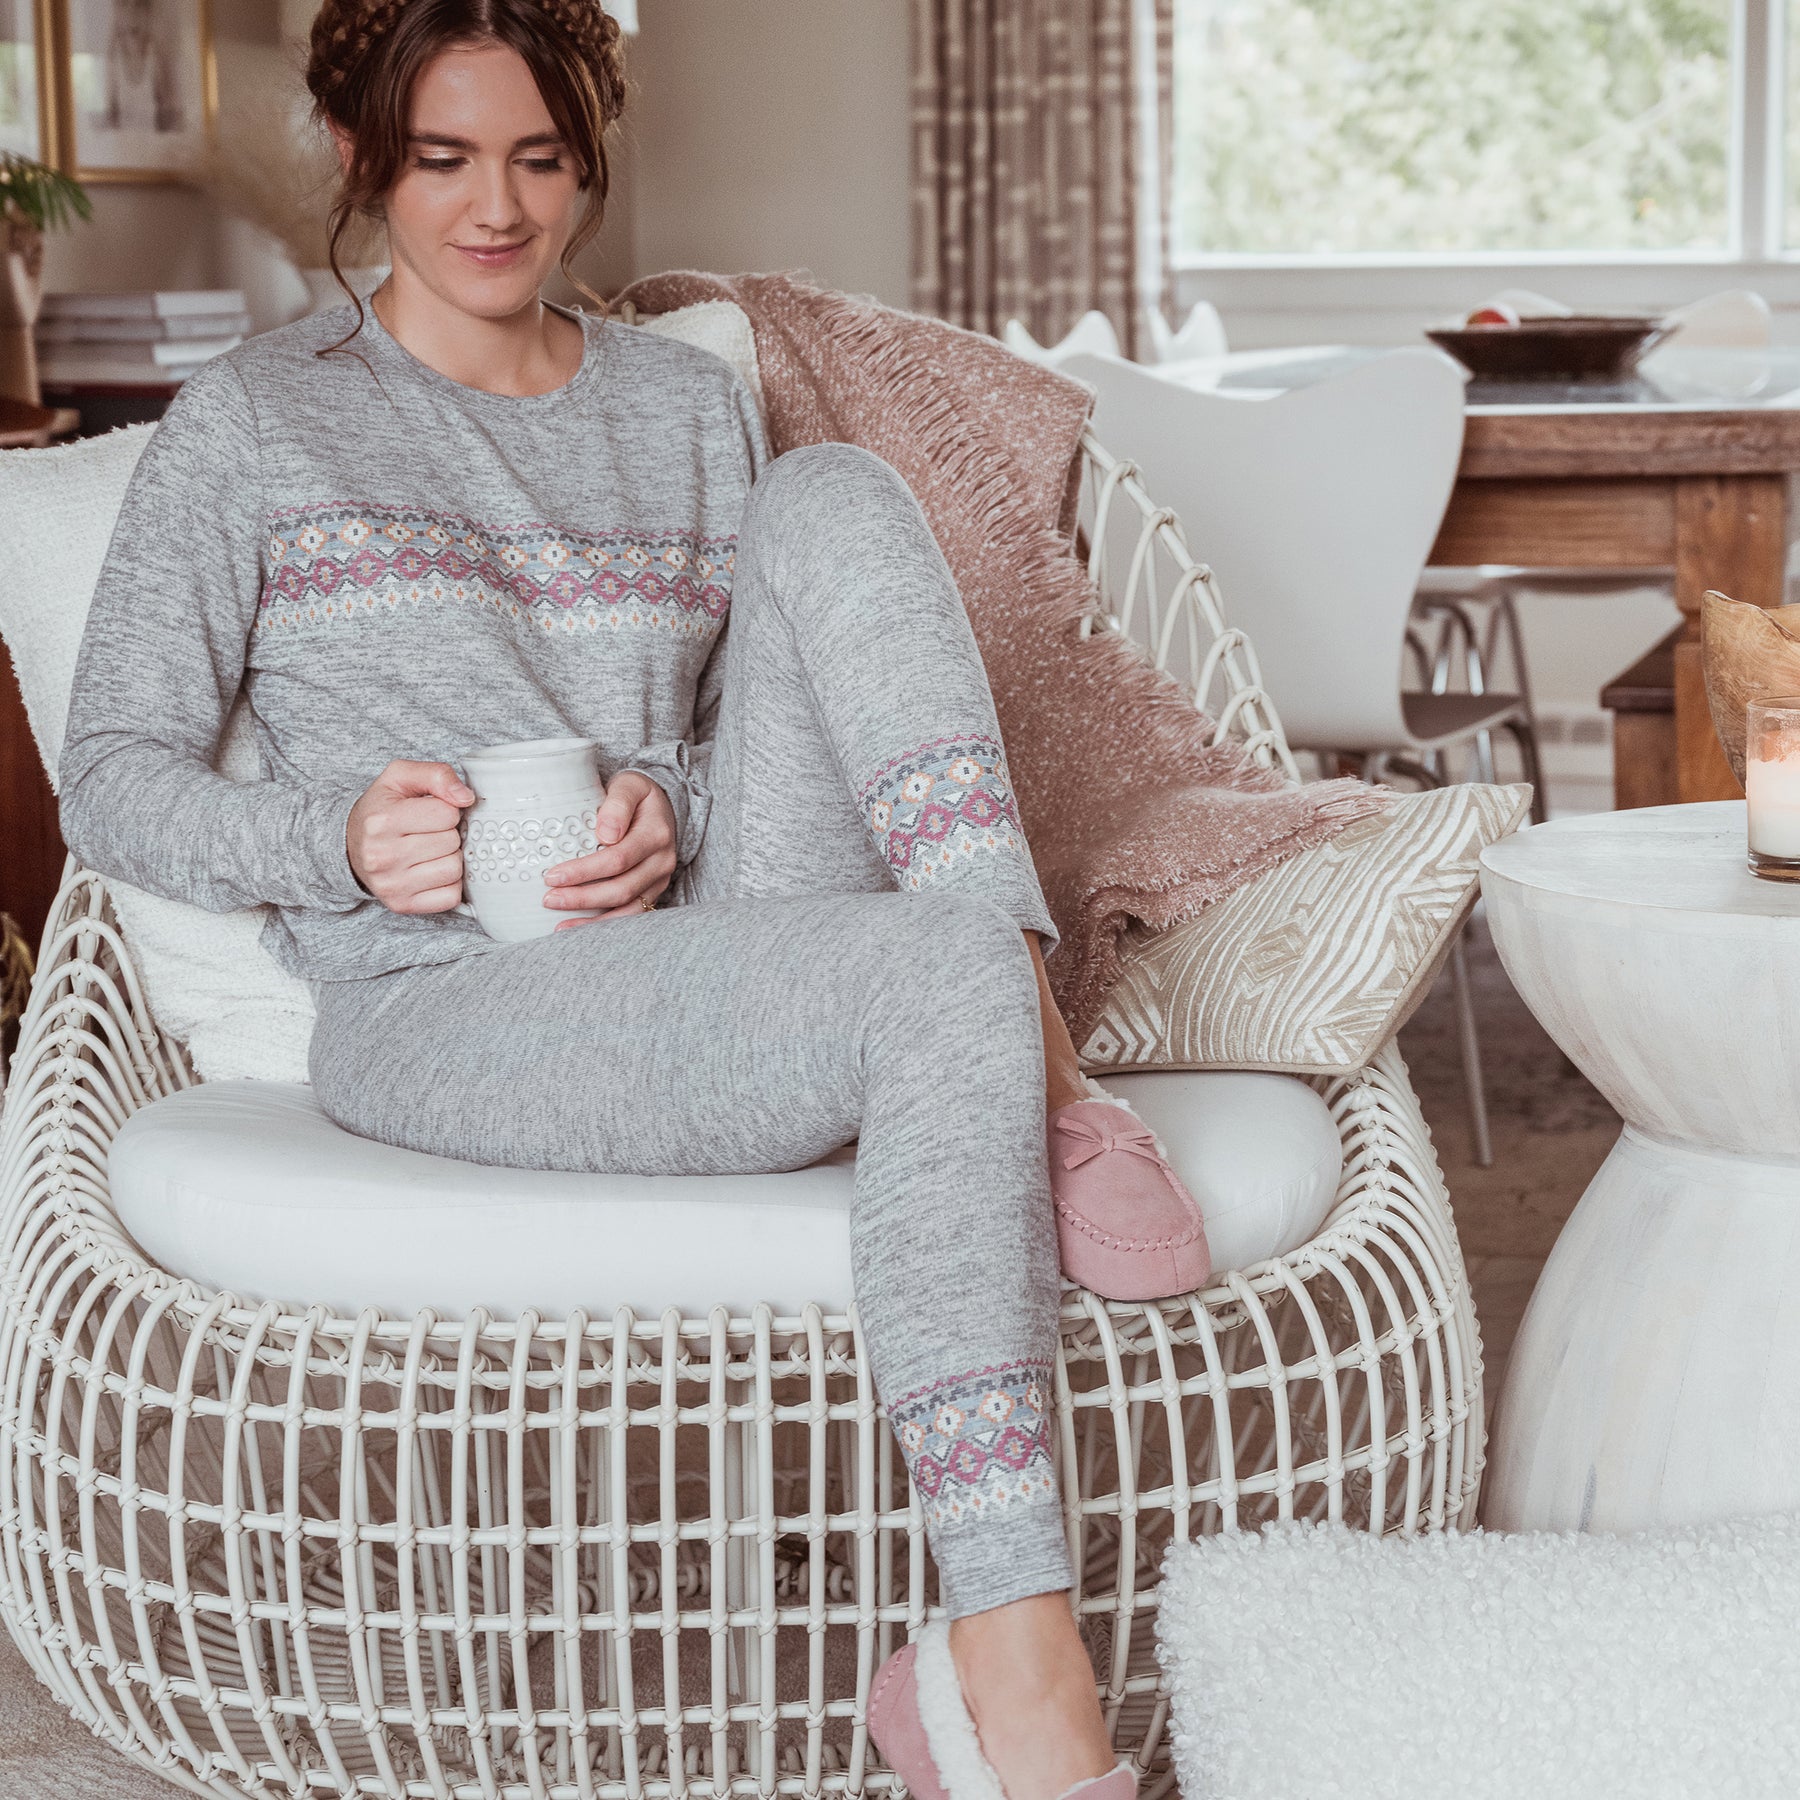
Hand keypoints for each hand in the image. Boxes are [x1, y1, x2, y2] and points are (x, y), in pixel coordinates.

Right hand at [346, 760, 473, 914]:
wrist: (349, 846)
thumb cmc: (381, 809)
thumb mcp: (400, 777)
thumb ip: (436, 775)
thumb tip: (466, 798)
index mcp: (382, 821)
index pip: (447, 814)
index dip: (445, 810)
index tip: (429, 812)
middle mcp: (382, 856)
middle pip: (451, 842)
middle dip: (448, 834)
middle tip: (429, 832)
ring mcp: (391, 885)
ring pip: (454, 870)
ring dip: (450, 858)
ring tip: (430, 850)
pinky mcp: (402, 905)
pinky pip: (451, 896)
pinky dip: (448, 883)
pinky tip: (431, 871)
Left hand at [543, 770, 676, 926]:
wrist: (659, 806)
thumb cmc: (636, 795)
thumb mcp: (630, 785)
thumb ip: (618, 803)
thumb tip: (606, 834)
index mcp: (656, 834)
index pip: (618, 859)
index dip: (584, 871)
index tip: (552, 876)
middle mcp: (662, 861)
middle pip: (621, 888)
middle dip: (582, 897)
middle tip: (548, 899)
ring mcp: (659, 880)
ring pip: (628, 909)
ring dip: (594, 921)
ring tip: (560, 927)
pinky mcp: (653, 892)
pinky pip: (631, 915)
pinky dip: (606, 925)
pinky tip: (581, 929)